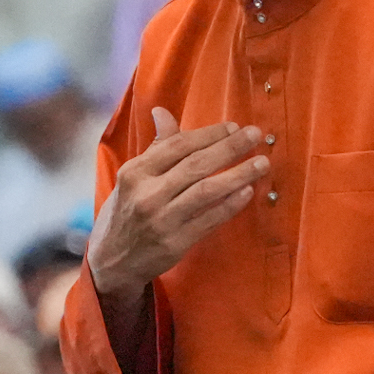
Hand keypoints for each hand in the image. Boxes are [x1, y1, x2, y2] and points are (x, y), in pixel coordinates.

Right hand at [87, 108, 268, 298]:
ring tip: (261, 163)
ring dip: (238, 175)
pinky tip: (247, 192)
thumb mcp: (132, 177)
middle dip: (229, 148)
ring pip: (206, 191)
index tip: (234, 127)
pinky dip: (230, 205)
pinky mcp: (175, 243)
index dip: (209, 135)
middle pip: (195, 165)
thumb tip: (162, 112)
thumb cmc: (125, 212)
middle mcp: (147, 194)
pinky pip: (209, 220)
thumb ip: (155, 147)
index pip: (177, 145)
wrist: (112, 261)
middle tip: (255, 136)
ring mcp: (162, 220)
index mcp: (135, 172)